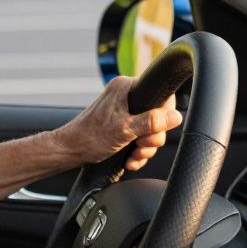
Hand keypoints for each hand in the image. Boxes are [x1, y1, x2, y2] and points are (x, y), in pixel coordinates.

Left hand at [56, 76, 183, 171]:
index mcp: (126, 87)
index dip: (164, 116)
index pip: (161, 95)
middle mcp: (126, 96)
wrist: (70, 151)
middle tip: (142, 146)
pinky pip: (139, 136)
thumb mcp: (126, 130)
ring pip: (149, 130)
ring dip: (145, 148)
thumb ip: (152, 122)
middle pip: (157, 116)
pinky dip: (137, 150)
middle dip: (152, 137)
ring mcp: (124, 111)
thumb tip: (176, 116)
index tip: (155, 130)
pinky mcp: (121, 125)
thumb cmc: (90, 137)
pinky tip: (131, 160)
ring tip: (135, 156)